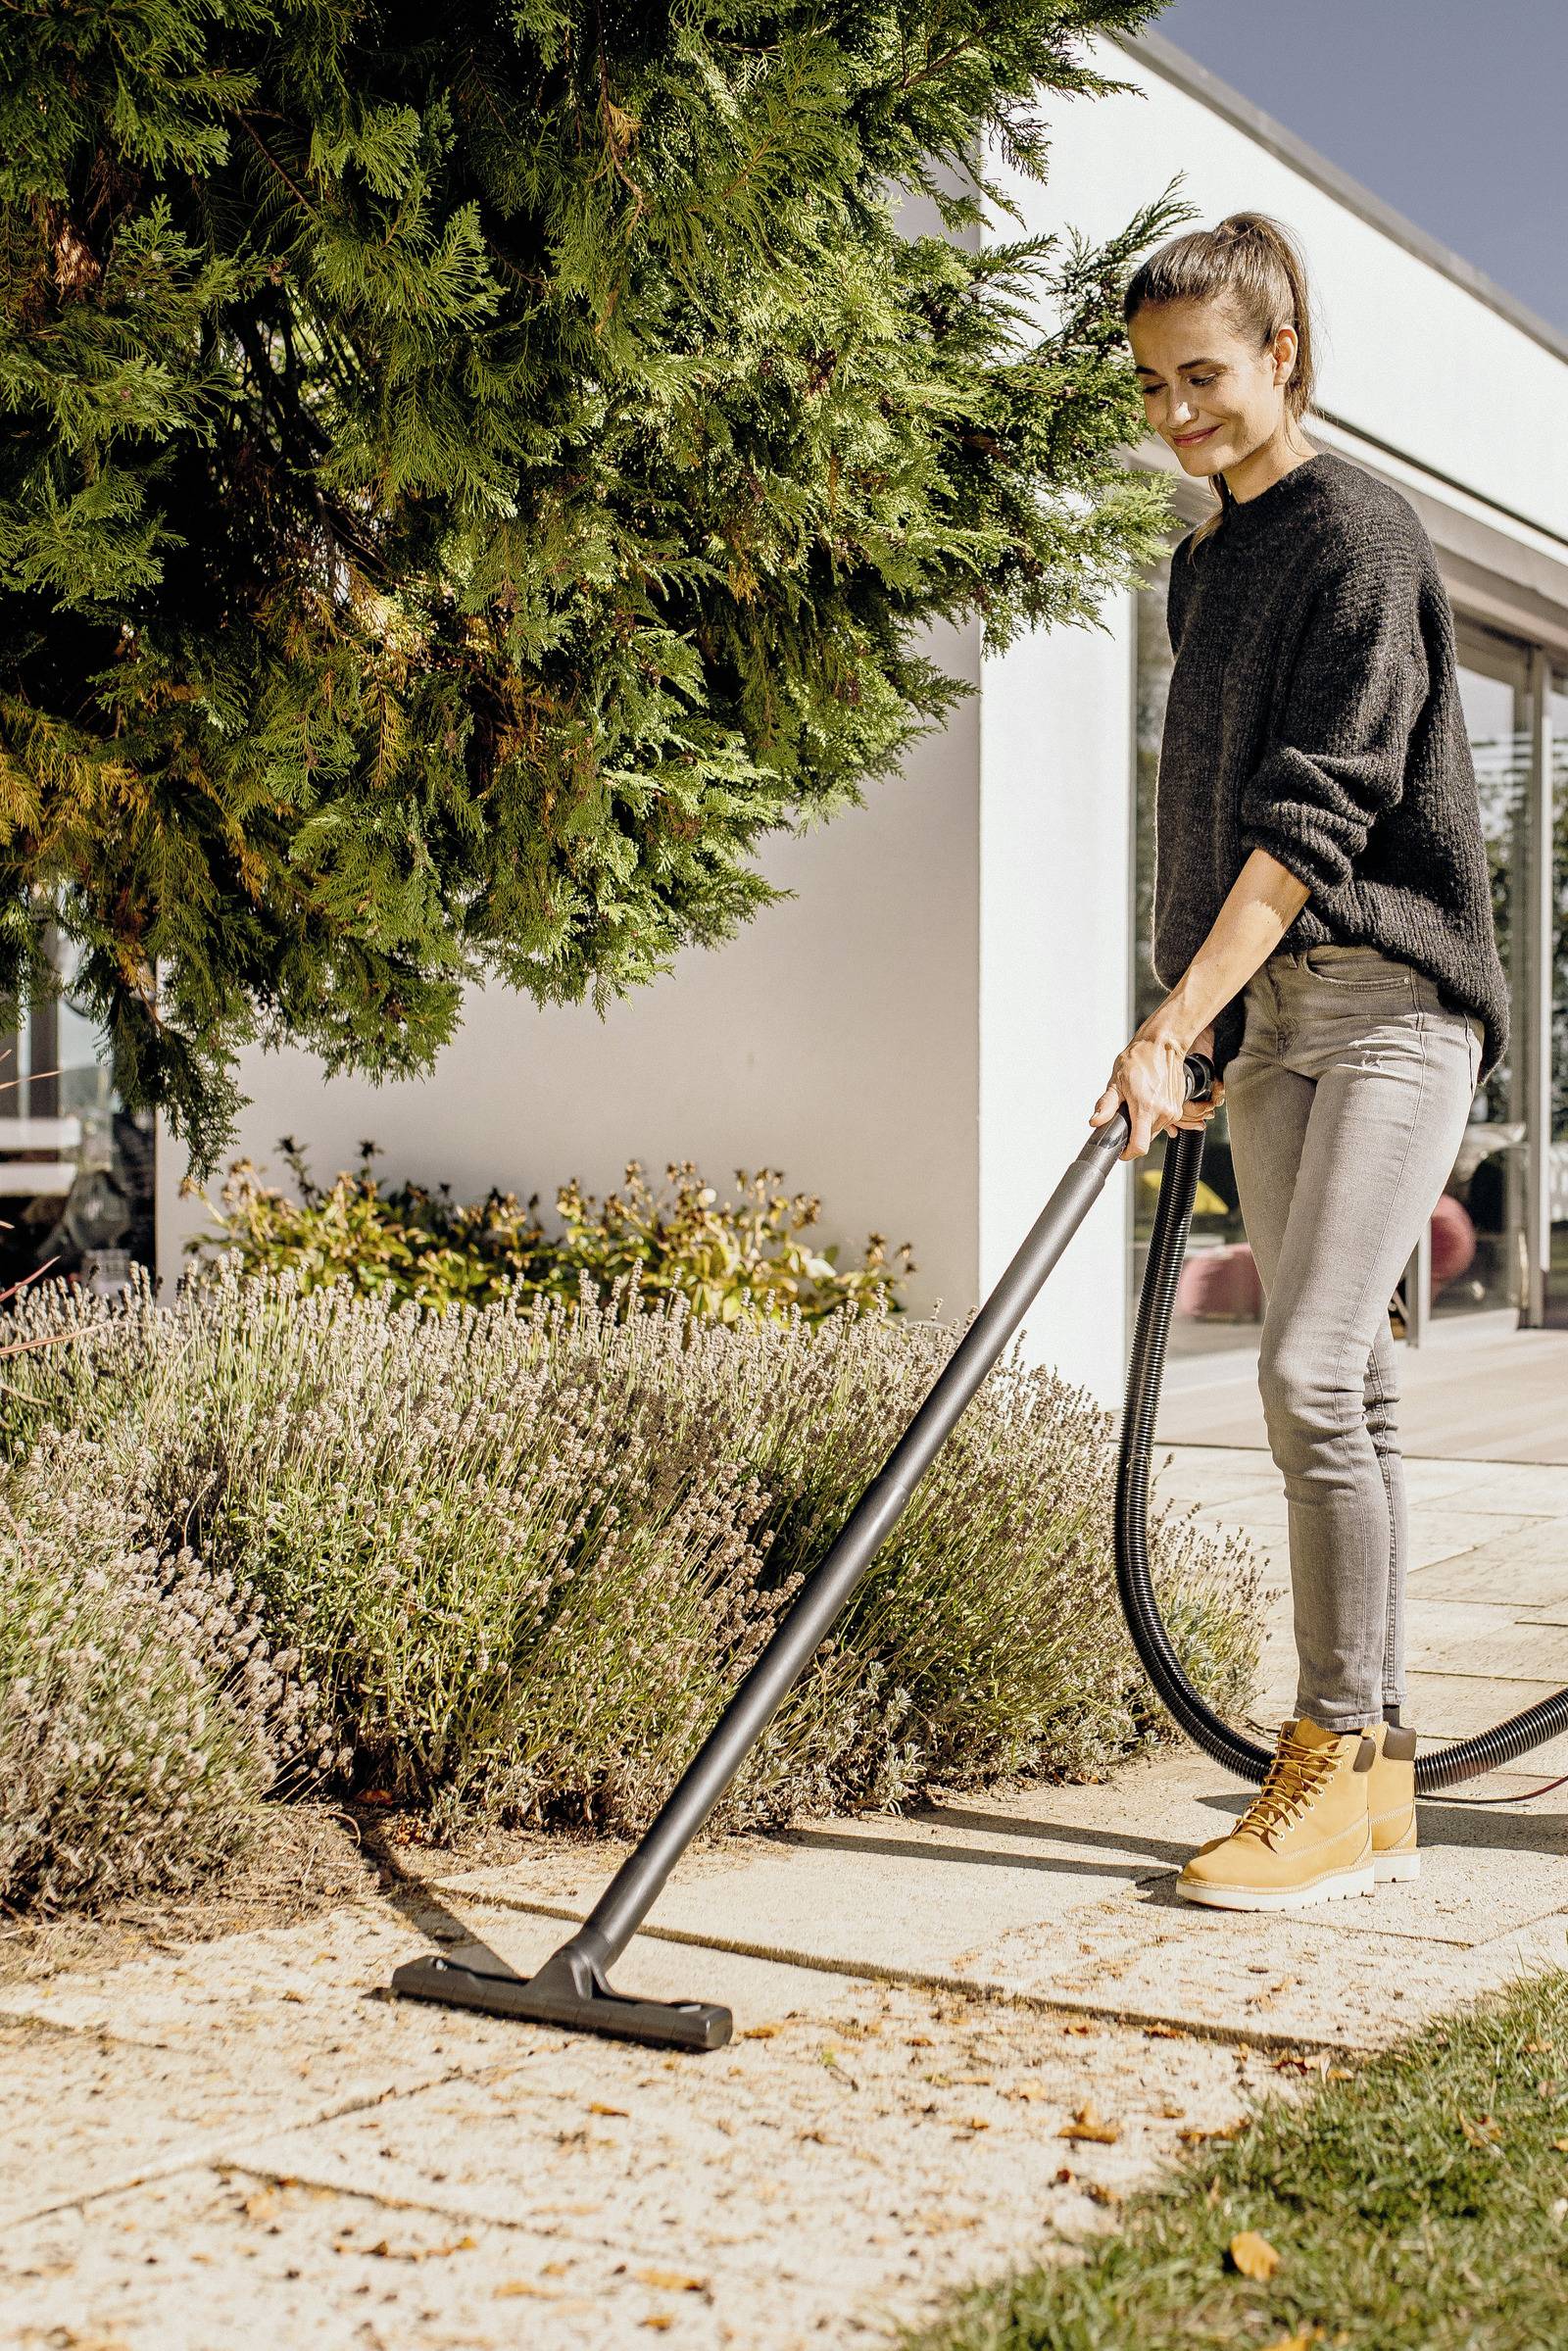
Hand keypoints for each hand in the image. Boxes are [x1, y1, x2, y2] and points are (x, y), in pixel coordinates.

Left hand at [1088, 1021, 1224, 1162]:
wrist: (1163, 1046)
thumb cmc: (1139, 1060)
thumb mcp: (1116, 1082)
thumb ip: (1106, 1105)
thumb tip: (1096, 1121)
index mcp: (1146, 1108)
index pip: (1140, 1146)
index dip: (1128, 1153)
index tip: (1121, 1150)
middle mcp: (1163, 1112)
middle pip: (1145, 1139)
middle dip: (1133, 1133)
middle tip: (1125, 1114)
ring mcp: (1173, 1111)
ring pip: (1154, 1132)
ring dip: (1143, 1124)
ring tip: (1138, 1103)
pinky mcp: (1178, 1109)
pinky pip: (1162, 1123)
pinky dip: (1153, 1118)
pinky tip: (1148, 1102)